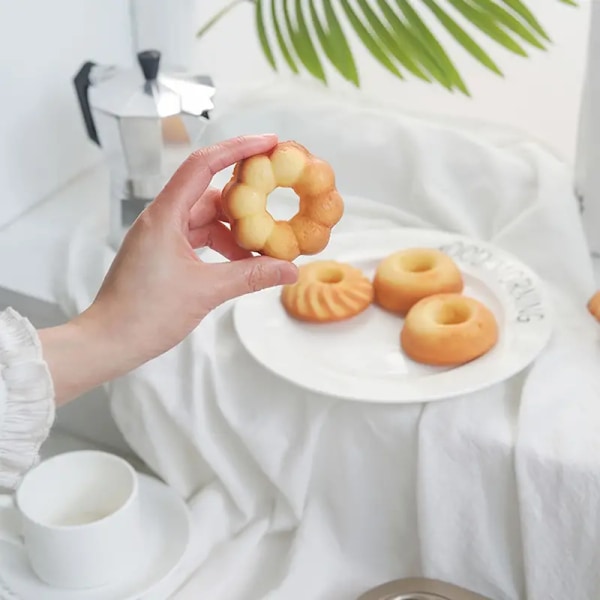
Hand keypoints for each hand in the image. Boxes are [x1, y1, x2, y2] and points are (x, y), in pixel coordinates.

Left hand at [40, 135, 297, 404]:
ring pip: (207, 220)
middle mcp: (162, 219)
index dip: (237, 148)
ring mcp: (162, 236)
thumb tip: (289, 270)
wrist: (108, 341)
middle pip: (209, 193)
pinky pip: (200, 238)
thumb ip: (251, 276)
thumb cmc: (144, 314)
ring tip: (264, 247)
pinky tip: (242, 262)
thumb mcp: (206, 291)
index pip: (203, 165)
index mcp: (165, 216)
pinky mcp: (164, 254)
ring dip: (236, 231)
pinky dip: (223, 246)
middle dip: (245, 199)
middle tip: (277, 197)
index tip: (269, 142)